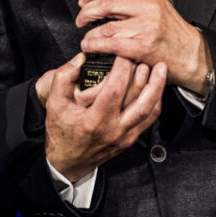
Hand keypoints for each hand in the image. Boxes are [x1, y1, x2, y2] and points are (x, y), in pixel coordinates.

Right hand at [44, 53, 165, 182]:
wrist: (68, 162)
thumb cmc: (61, 133)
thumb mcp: (54, 104)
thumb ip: (63, 78)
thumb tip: (79, 59)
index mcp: (94, 121)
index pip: (115, 90)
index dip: (121, 69)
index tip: (122, 54)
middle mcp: (113, 130)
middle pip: (139, 101)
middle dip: (146, 76)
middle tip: (146, 58)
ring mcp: (124, 136)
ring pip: (149, 111)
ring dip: (157, 88)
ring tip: (161, 69)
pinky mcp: (129, 139)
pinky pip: (148, 120)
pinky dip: (155, 102)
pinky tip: (156, 89)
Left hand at [77, 0, 211, 93]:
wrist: (192, 54)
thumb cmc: (173, 33)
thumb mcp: (157, 6)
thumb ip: (134, 0)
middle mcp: (147, 7)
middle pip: (105, 3)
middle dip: (86, 12)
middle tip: (81, 18)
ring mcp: (145, 26)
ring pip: (105, 26)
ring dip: (90, 34)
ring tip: (86, 38)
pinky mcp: (142, 46)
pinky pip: (110, 43)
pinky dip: (95, 45)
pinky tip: (91, 46)